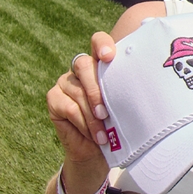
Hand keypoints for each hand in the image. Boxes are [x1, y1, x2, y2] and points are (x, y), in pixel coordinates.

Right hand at [46, 31, 117, 169]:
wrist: (98, 152)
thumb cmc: (117, 126)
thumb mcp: (125, 106)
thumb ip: (126, 90)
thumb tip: (138, 88)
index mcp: (101, 64)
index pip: (98, 41)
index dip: (102, 44)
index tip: (109, 56)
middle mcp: (81, 69)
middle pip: (84, 65)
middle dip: (96, 90)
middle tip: (106, 113)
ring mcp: (65, 82)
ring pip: (77, 90)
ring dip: (92, 115)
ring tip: (105, 133)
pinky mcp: (54, 98)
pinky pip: (69, 107)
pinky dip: (84, 123)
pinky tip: (95, 136)